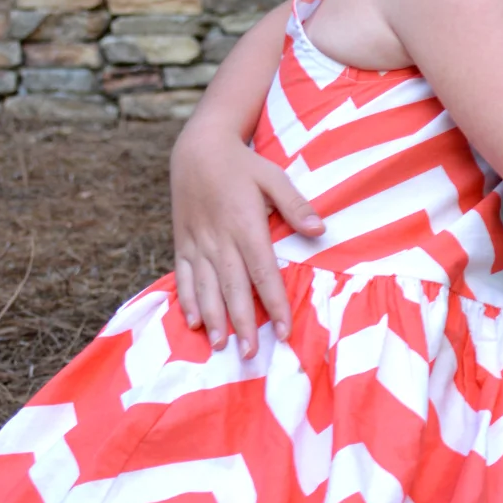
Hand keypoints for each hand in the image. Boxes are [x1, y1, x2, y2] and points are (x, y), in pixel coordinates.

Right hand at [170, 121, 322, 355]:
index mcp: (245, 225)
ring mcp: (197, 243)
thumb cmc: (243, 164)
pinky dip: (188, 301)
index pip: (263, 273)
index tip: (285, 331)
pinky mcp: (182, 243)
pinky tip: (195, 323)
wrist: (197, 148)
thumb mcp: (273, 176)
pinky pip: (184, 277)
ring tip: (223, 346)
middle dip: (243, 323)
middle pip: (233, 288)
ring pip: (206, 288)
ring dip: (215, 319)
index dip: (275, 304)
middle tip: (251, 354)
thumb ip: (296, 205)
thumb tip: (320, 230)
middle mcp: (219, 238)